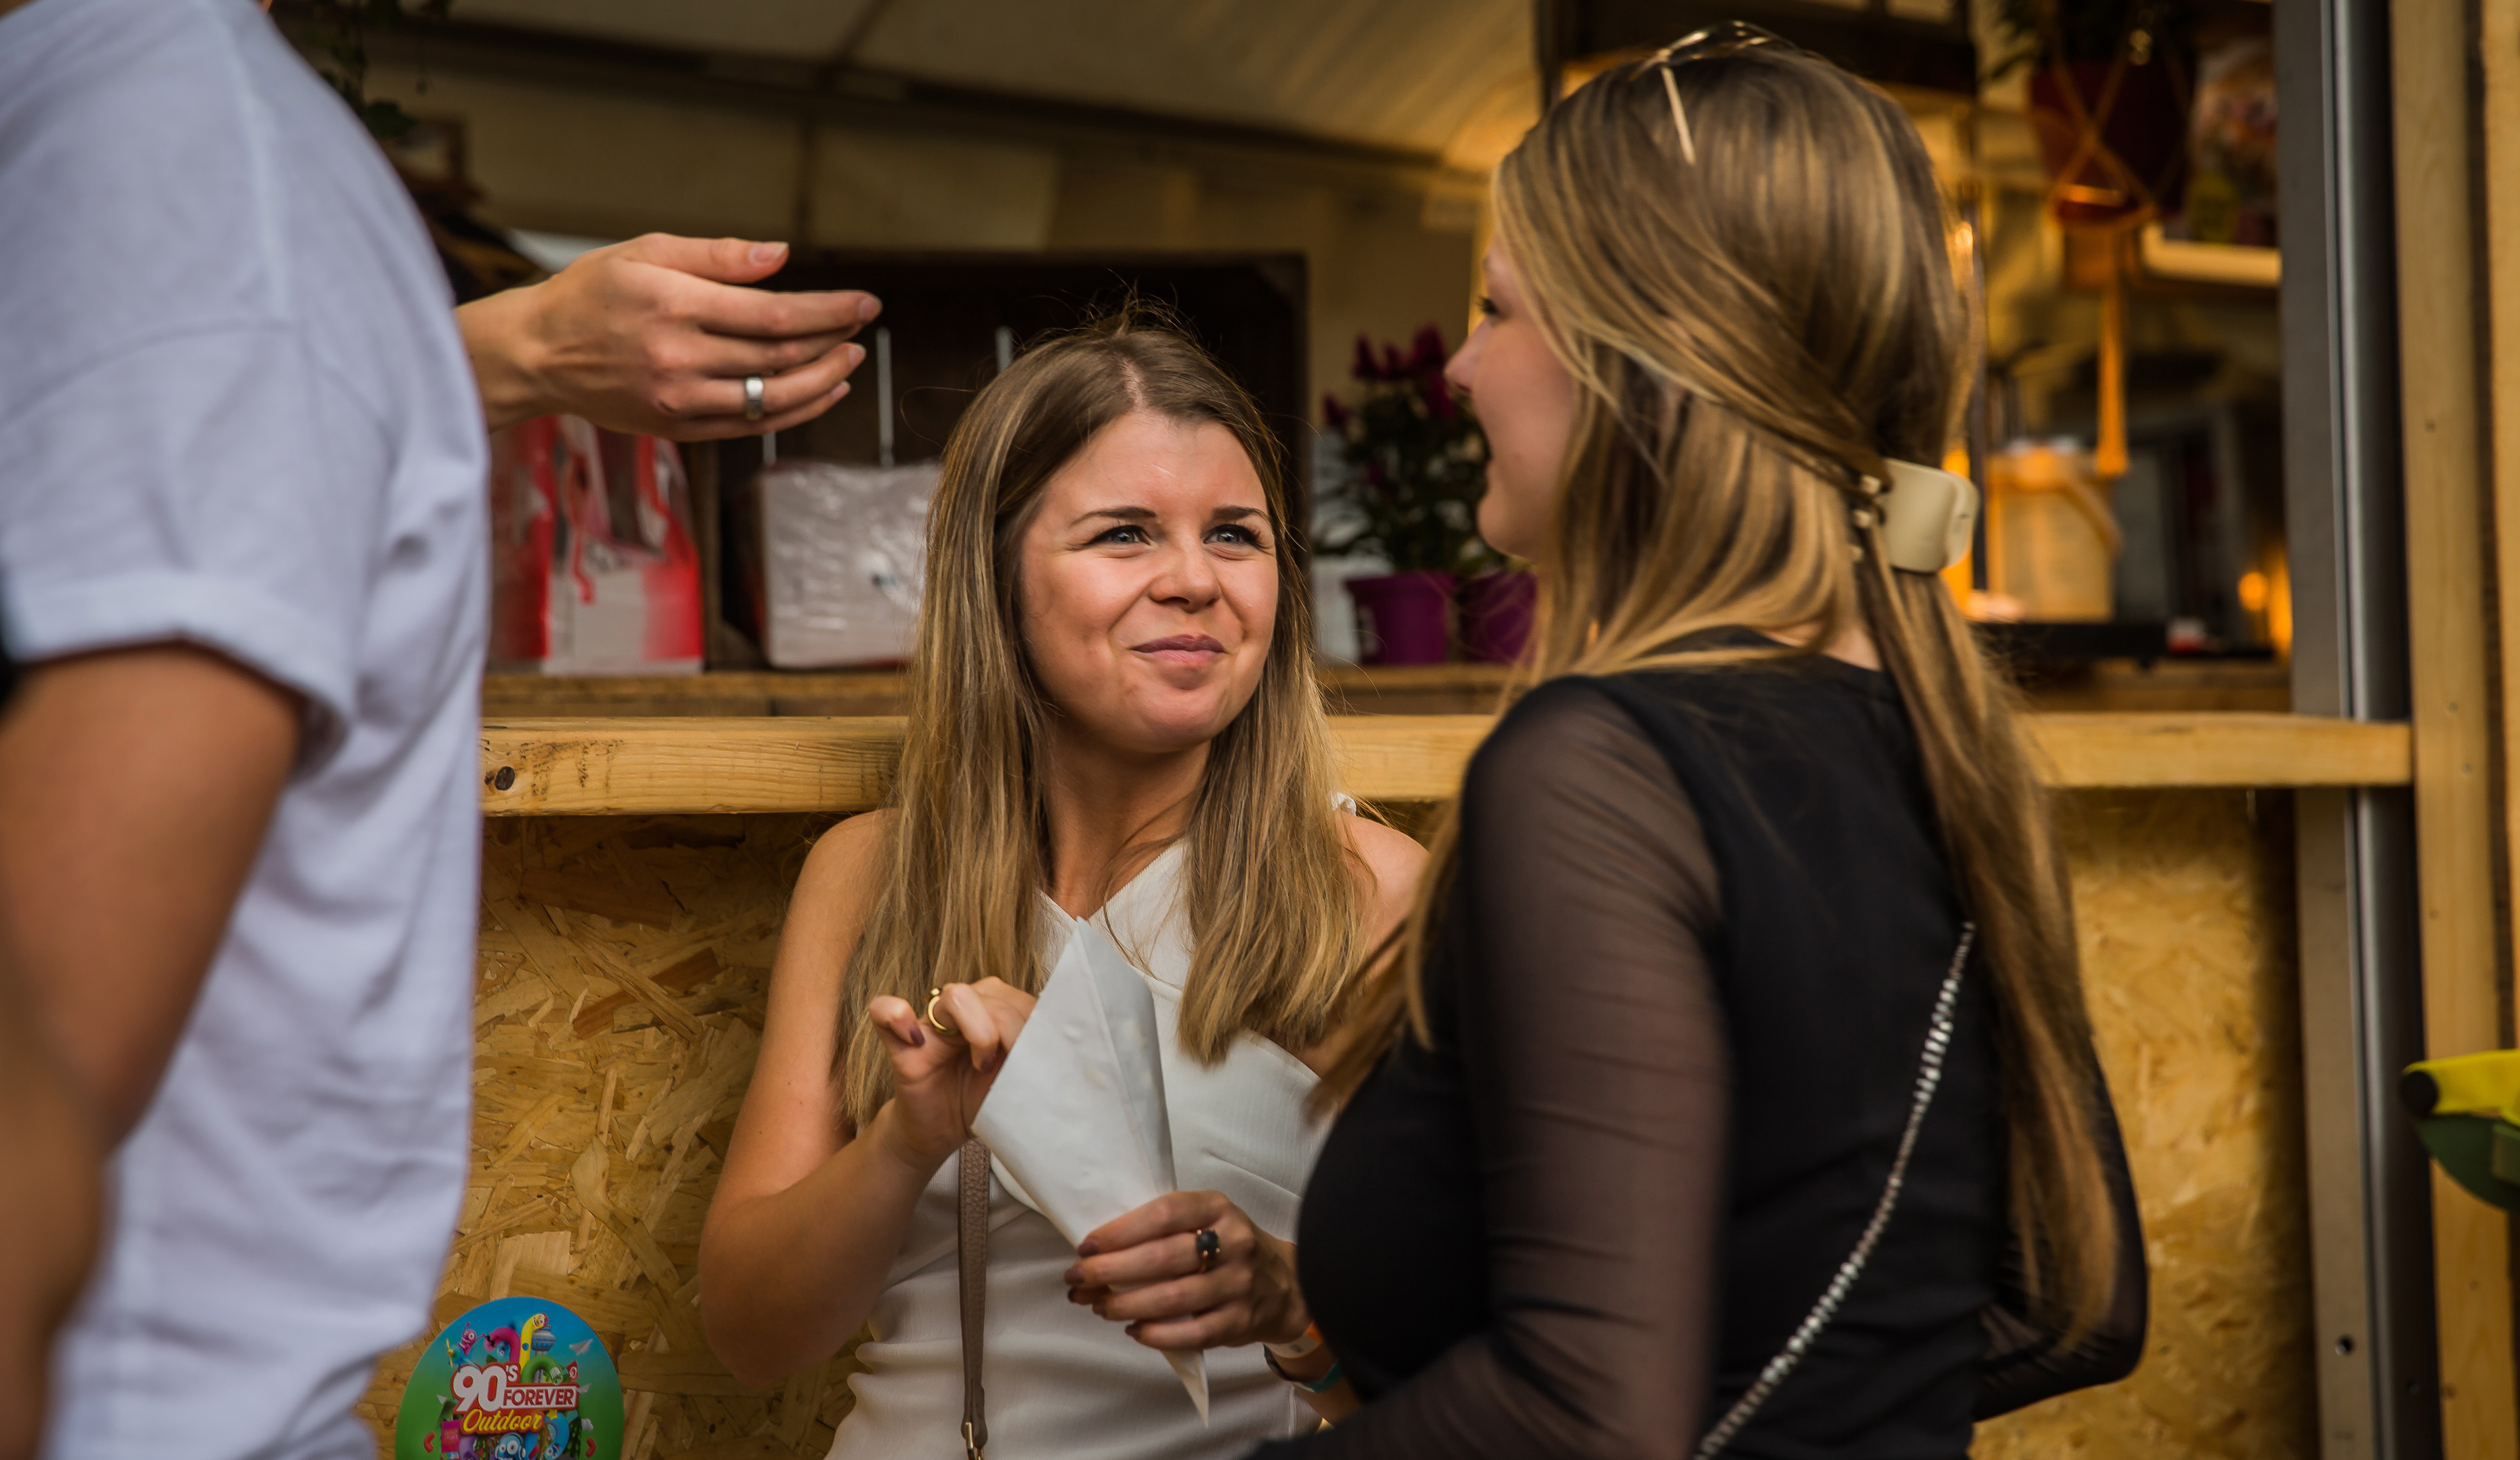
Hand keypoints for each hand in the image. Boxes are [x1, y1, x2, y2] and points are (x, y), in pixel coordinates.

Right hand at [457, 234, 880, 438]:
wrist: (537, 353)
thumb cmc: (591, 292)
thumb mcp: (646, 252)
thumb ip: (717, 256)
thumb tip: (782, 255)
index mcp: (675, 305)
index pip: (775, 315)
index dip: (828, 311)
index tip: (864, 303)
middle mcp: (679, 358)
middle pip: (780, 357)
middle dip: (833, 341)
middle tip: (862, 327)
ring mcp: (679, 401)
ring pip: (772, 397)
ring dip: (823, 381)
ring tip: (850, 361)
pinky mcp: (677, 428)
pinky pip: (751, 426)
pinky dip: (794, 412)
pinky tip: (821, 394)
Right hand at [863, 979, 1035, 1170]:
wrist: (941, 1134)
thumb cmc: (982, 1103)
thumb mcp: (1019, 1079)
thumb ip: (1036, 1055)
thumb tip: (1064, 1045)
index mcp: (997, 1011)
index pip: (1020, 999)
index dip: (1033, 1024)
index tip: (1038, 1058)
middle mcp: (965, 1009)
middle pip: (992, 993)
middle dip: (1011, 1030)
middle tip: (1011, 1068)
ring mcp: (930, 1024)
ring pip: (955, 995)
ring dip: (977, 1028)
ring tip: (982, 1064)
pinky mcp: (900, 1044)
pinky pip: (885, 1011)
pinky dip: (896, 1016)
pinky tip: (916, 1041)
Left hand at [1062, 1191, 1306, 1351]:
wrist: (1284, 1283)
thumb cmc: (1228, 1247)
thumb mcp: (1208, 1218)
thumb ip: (1166, 1226)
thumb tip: (1099, 1248)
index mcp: (1218, 1207)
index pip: (1165, 1213)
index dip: (1121, 1230)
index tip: (1087, 1245)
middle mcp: (1233, 1242)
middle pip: (1163, 1258)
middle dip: (1111, 1270)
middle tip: (1078, 1279)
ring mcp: (1239, 1283)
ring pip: (1174, 1298)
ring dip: (1126, 1304)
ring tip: (1098, 1306)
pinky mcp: (1239, 1321)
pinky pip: (1192, 1333)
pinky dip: (1156, 1335)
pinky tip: (1133, 1330)